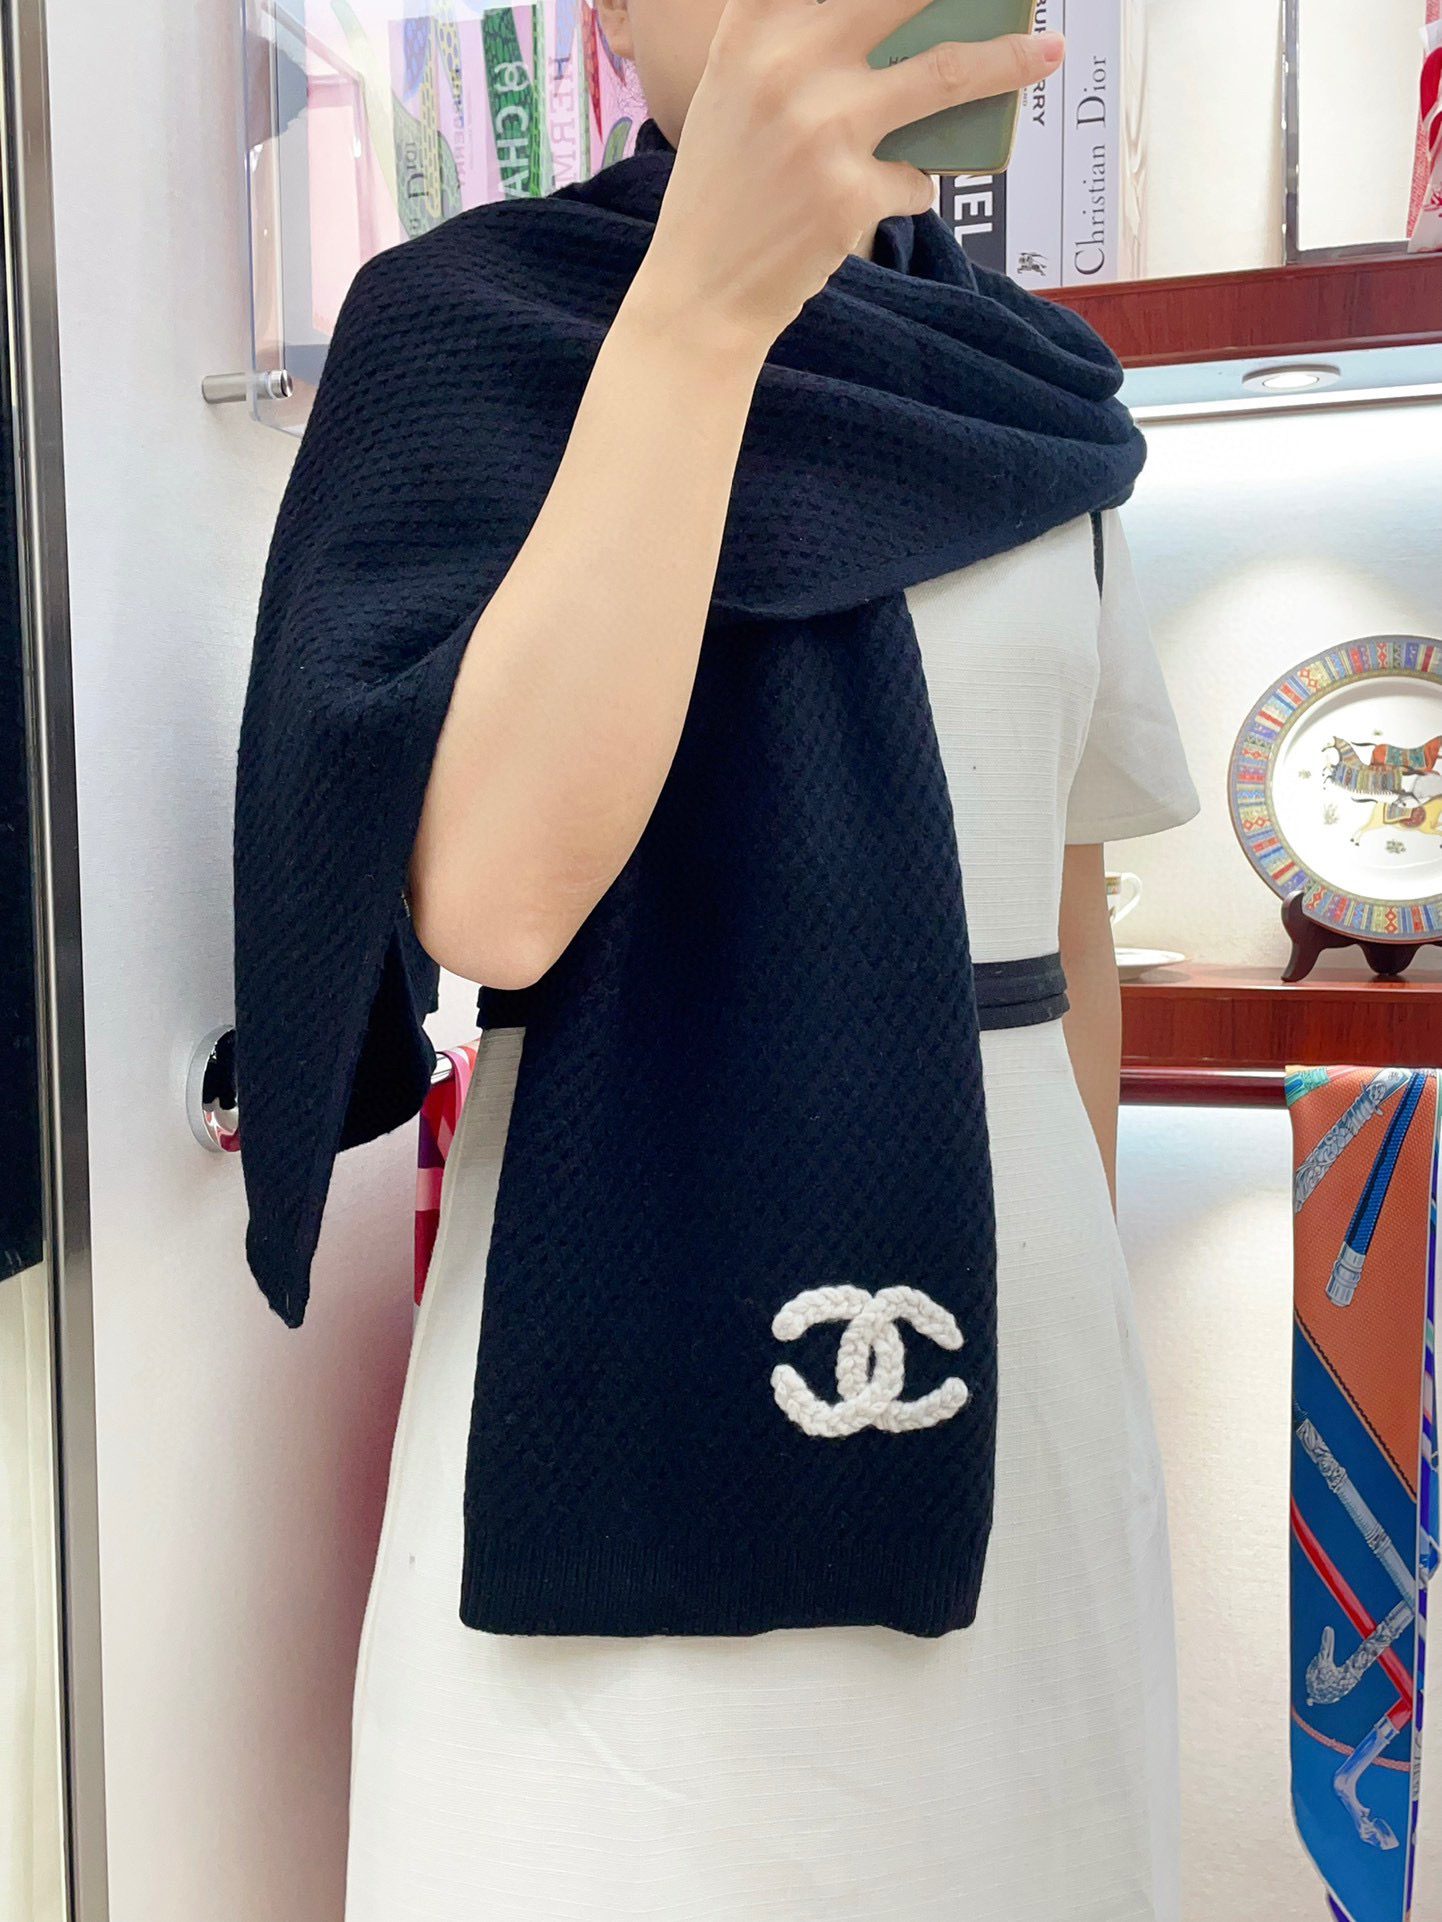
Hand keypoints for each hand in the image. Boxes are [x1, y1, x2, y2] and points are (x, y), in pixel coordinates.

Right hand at [633, 0, 1063, 351]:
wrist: (700, 293)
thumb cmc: (725, 192)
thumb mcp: (734, 96)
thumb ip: (792, 47)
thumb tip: (905, 31)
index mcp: (750, 32)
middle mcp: (785, 66)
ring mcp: (822, 128)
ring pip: (946, 74)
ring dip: (1007, 61)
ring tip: (1049, 51)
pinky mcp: (850, 192)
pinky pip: (916, 178)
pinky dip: (909, 189)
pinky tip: (874, 201)